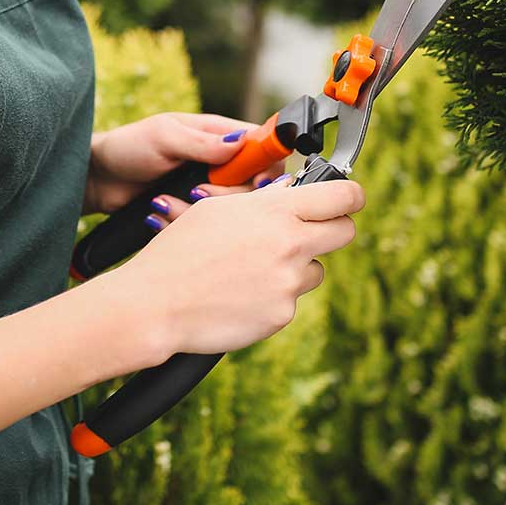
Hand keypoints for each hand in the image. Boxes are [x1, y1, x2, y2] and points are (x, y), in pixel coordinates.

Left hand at [84, 112, 286, 216]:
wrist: (98, 180)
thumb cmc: (128, 148)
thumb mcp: (164, 137)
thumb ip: (202, 142)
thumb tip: (241, 143)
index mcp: (218, 135)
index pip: (262, 147)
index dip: (266, 166)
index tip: (254, 182)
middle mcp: (219, 162)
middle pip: (253, 186)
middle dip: (226, 194)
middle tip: (196, 191)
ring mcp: (206, 188)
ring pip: (228, 210)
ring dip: (196, 210)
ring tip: (164, 201)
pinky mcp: (192, 212)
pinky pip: (205, 225)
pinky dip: (181, 222)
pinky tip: (158, 213)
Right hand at [117, 173, 365, 357]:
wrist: (155, 304)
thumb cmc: (179, 250)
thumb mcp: (217, 209)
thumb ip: (263, 200)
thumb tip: (293, 190)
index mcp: (276, 210)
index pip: (342, 196)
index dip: (350, 195)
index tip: (348, 198)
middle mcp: (291, 244)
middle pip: (345, 232)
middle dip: (333, 228)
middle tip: (308, 231)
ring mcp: (289, 282)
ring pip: (315, 270)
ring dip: (296, 267)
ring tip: (251, 270)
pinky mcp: (282, 315)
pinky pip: (290, 300)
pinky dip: (272, 296)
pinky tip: (239, 294)